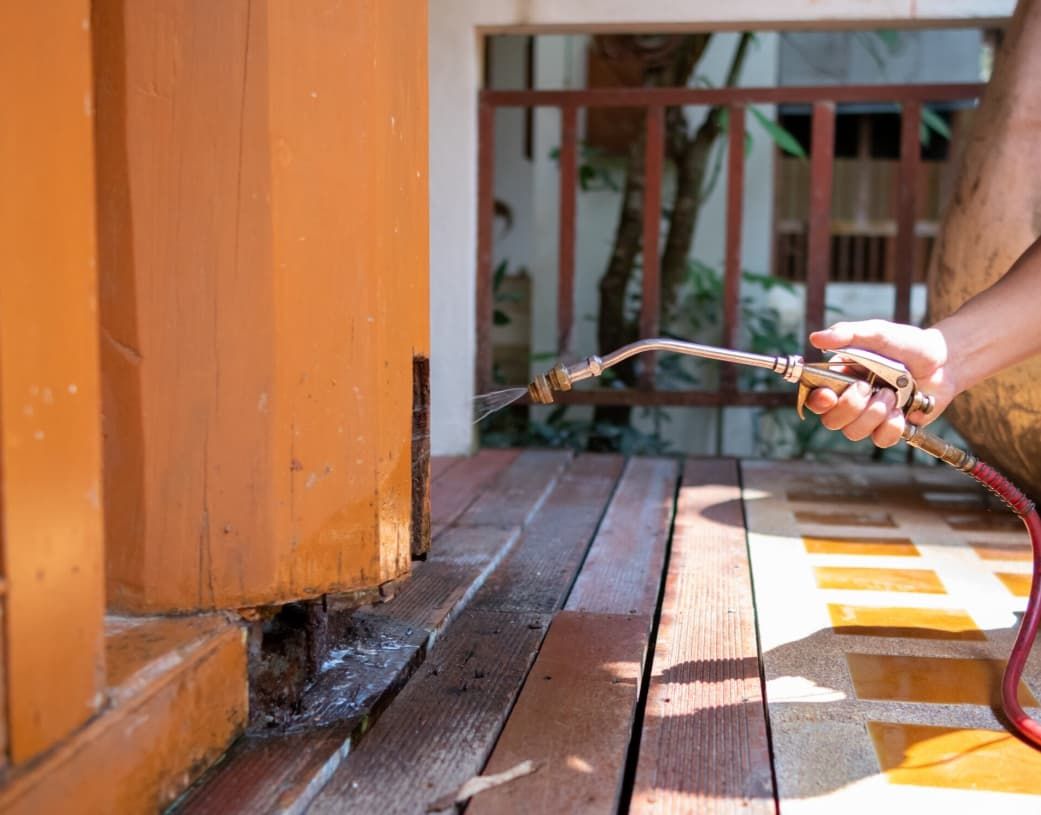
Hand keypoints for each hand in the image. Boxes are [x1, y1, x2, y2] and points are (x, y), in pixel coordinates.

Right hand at [805, 320, 959, 447]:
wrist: (943, 360)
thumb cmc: (906, 344)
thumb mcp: (877, 333)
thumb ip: (847, 334)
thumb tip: (815, 339)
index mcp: (839, 378)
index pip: (814, 398)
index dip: (816, 401)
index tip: (827, 396)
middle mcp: (850, 400)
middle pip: (831, 420)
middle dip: (850, 406)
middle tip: (869, 387)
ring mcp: (869, 417)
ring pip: (853, 432)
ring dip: (874, 413)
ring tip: (892, 395)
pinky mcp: (889, 429)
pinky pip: (880, 440)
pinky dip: (891, 426)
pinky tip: (902, 411)